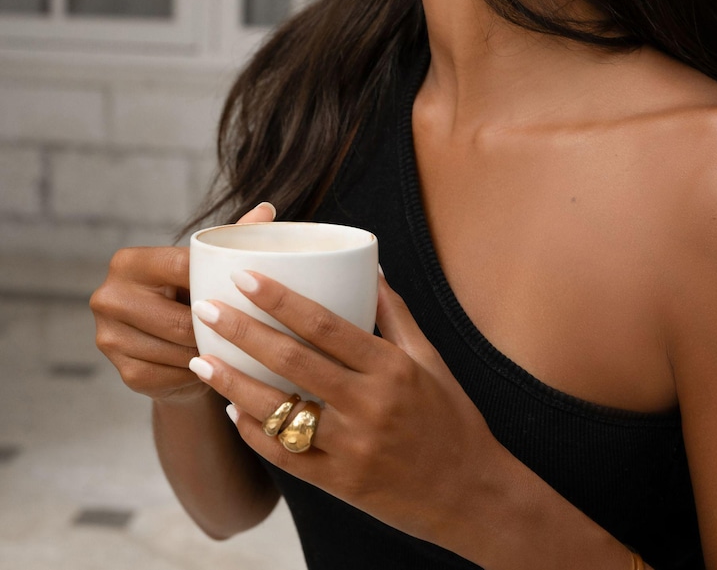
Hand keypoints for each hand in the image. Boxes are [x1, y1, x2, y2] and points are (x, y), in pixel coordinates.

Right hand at [90, 202, 276, 403]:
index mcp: (128, 262)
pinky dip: (198, 373)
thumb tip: (267, 208)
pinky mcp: (123, 373)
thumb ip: (233, 236)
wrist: (170, 348)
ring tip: (236, 348)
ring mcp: (109, 338)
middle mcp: (108, 297)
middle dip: (216, 326)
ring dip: (210, 353)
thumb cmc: (193, 294)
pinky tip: (214, 367)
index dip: (219, 281)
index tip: (251, 288)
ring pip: (177, 349)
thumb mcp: (208, 265)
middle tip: (249, 329)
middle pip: (180, 318)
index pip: (182, 269)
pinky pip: (172, 376)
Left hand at [186, 268, 503, 550]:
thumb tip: (372, 267)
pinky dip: (254, 433)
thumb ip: (396, 313)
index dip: (281, 299)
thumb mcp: (430, 359)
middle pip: (292, 362)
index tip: (245, 276)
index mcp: (391, 368)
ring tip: (200, 359)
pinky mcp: (339, 484)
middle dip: (243, 331)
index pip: (325, 325)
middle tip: (205, 308)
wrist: (471, 494)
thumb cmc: (451, 418)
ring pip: (278, 413)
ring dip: (233, 384)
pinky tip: (231, 411)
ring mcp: (351, 448)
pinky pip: (284, 457)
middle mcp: (368, 406)